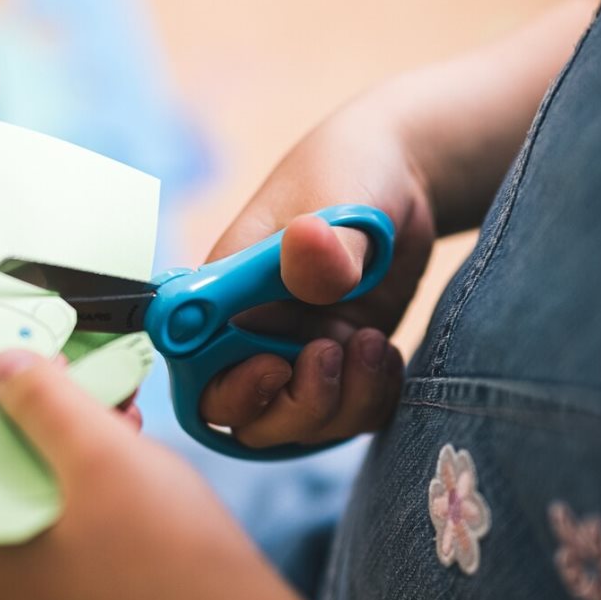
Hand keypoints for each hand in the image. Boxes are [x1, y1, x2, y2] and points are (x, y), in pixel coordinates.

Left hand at [0, 351, 399, 599]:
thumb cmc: (175, 555)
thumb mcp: (103, 454)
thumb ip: (44, 401)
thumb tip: (1, 365)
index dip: (1, 412)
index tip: (38, 376)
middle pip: (11, 488)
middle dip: (53, 431)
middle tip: (98, 398)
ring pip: (47, 514)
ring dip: (81, 462)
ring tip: (129, 432)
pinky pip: (73, 546)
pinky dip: (96, 503)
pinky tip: (136, 480)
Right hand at [200, 90, 435, 448]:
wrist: (400, 180)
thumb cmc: (348, 173)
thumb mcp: (337, 199)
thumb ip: (324, 242)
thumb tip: (304, 247)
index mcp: (228, 295)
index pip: (199, 369)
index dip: (233, 388)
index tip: (277, 364)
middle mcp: (257, 333)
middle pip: (251, 417)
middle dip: (297, 408)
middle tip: (332, 352)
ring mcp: (301, 351)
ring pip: (303, 426)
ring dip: (342, 404)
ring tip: (372, 345)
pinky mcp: (342, 363)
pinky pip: (349, 415)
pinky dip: (371, 401)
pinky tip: (386, 356)